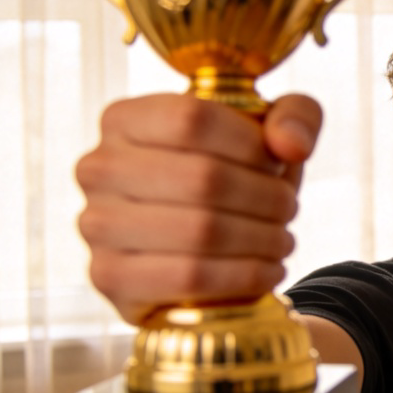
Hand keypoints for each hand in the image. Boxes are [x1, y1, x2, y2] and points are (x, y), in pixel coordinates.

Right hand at [75, 92, 322, 325]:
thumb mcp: (272, 132)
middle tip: (288, 209)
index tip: (278, 164)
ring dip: (261, 238)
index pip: (193, 118)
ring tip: (282, 239)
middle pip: (203, 178)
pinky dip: (244, 275)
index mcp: (124, 119)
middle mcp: (98, 167)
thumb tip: (292, 146)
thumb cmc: (235, 175)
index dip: (251, 144)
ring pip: (200, 231)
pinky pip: (189, 277)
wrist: (206, 249)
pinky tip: (268, 269)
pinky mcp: (109, 277)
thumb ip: (295, 115)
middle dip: (266, 197)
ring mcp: (96, 224)